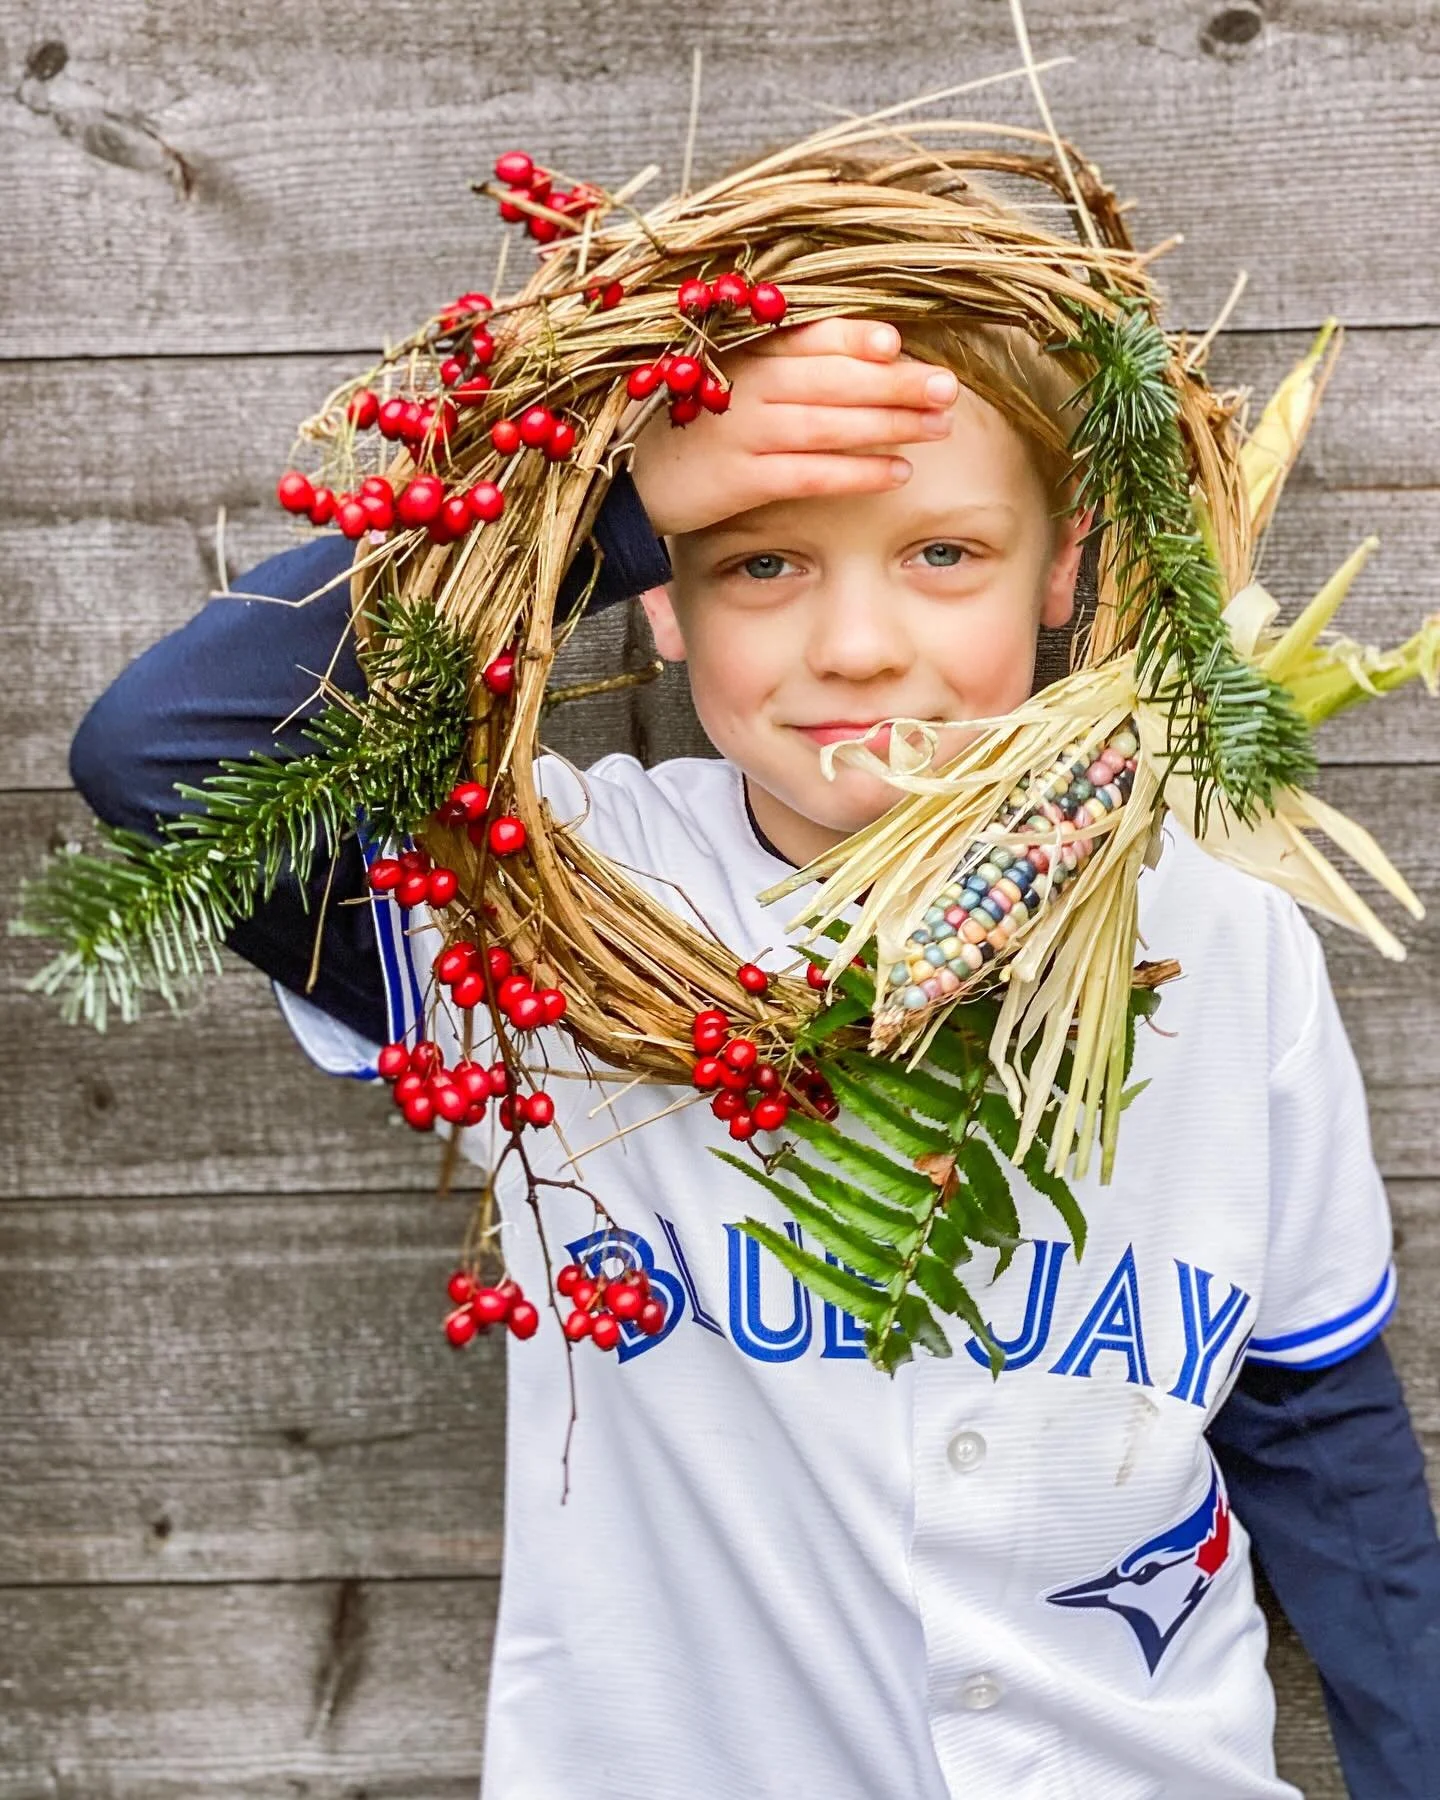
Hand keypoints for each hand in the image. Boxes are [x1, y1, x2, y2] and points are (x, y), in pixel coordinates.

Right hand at [626, 317, 958, 539]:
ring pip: (830, 424)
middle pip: (833, 379)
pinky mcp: (740, 480)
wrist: (627, 481)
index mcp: (744, 350)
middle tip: (947, 388)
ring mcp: (743, 432)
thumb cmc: (691, 423)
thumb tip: (866, 353)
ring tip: (938, 428)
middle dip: (896, 383)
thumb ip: (780, 360)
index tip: (900, 343)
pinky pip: (812, 474)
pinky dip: (858, 472)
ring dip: (890, 425)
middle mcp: (746, 384)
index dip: (857, 338)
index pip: (810, 335)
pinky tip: (898, 473)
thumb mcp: (725, 375)